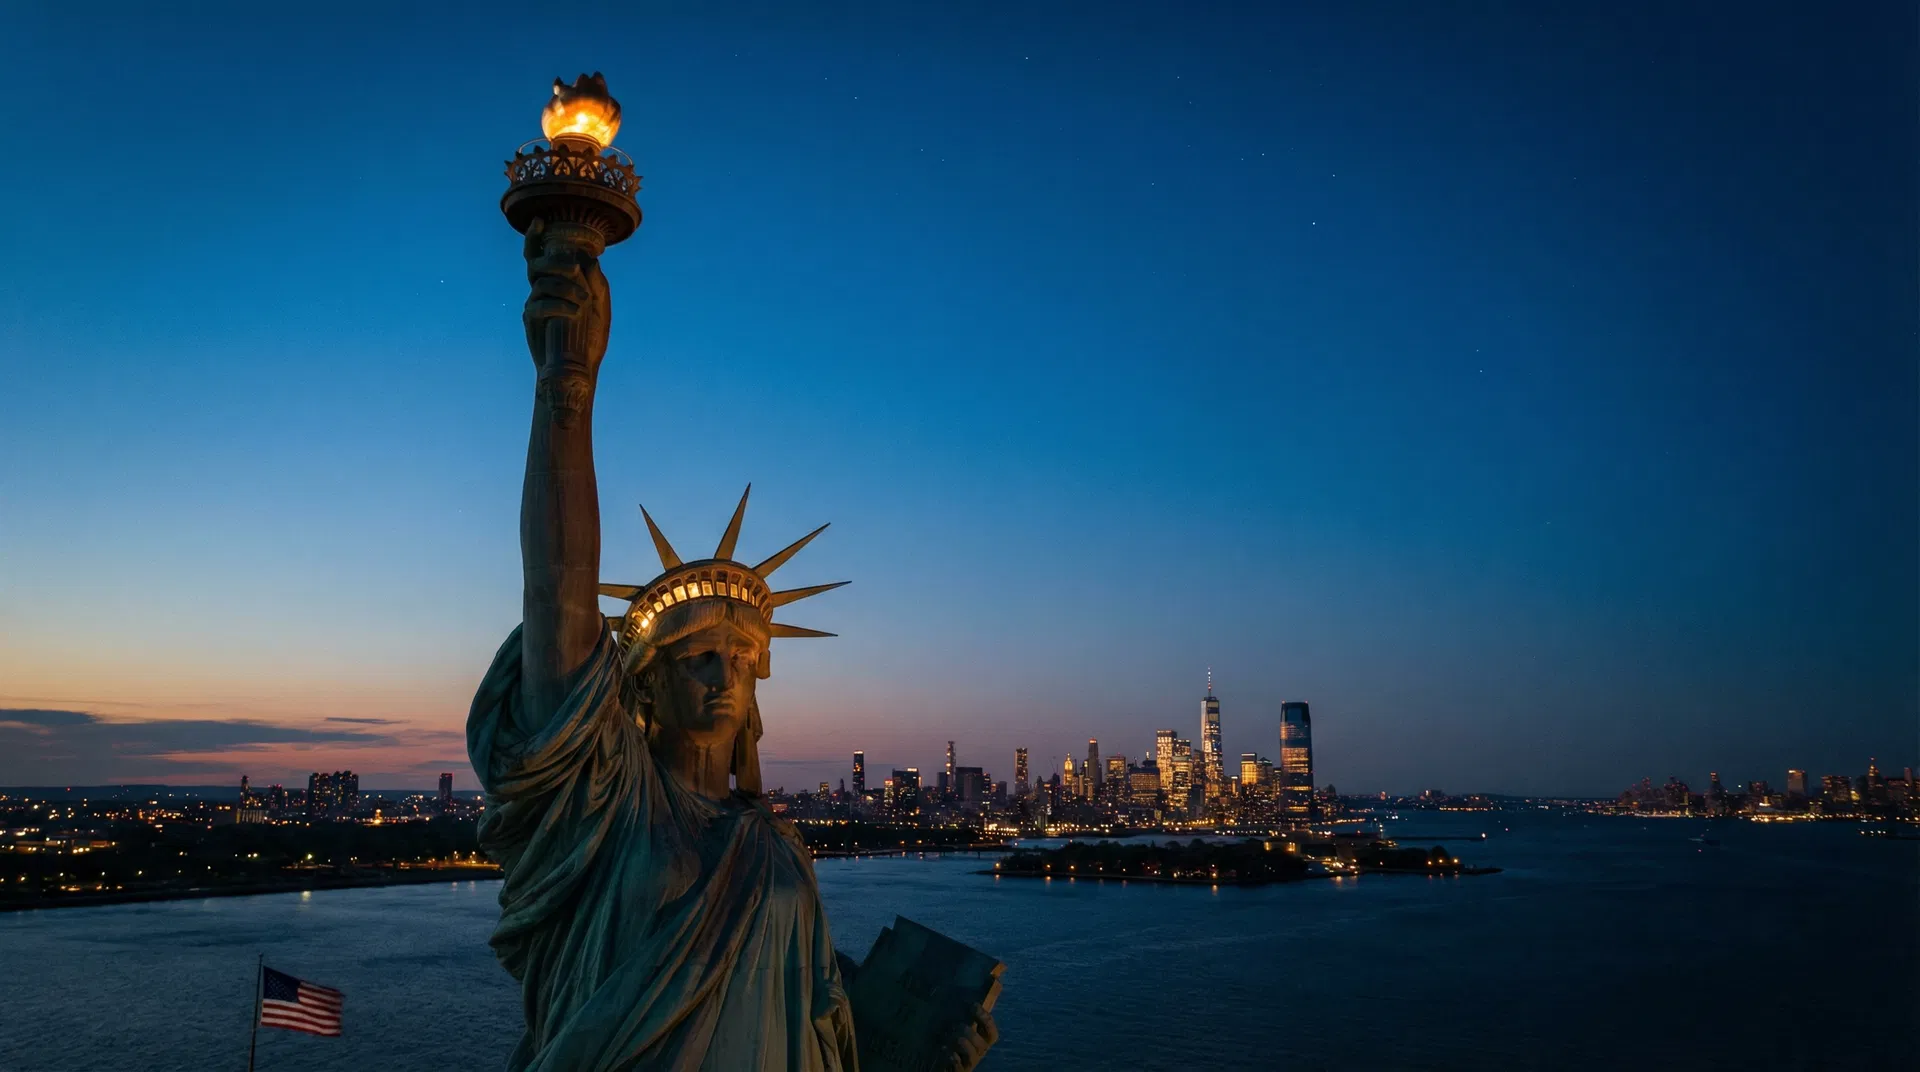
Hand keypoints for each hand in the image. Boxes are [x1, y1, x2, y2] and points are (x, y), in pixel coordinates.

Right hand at [522, 218, 610, 379]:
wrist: (579, 369)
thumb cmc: (589, 338)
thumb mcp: (601, 308)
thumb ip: (597, 283)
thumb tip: (588, 258)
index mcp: (556, 283)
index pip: (541, 255)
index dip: (535, 237)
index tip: (539, 221)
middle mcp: (540, 290)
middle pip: (535, 263)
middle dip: (554, 261)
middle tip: (573, 269)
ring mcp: (534, 305)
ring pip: (541, 282)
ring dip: (565, 287)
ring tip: (583, 302)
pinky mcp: (530, 322)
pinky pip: (539, 305)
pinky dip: (559, 305)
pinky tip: (574, 312)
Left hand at [942, 1003, 997, 1071]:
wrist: (936, 1060)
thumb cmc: (948, 1039)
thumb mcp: (956, 1025)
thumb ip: (963, 1012)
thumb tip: (969, 988)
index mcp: (981, 1040)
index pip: (991, 1032)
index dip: (985, 1018)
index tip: (974, 1005)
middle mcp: (978, 1052)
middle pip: (982, 1044)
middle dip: (968, 1032)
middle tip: (956, 1026)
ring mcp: (969, 1063)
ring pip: (972, 1054)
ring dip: (960, 1043)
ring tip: (948, 1039)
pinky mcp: (960, 1071)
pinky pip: (959, 1066)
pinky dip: (952, 1057)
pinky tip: (944, 1049)